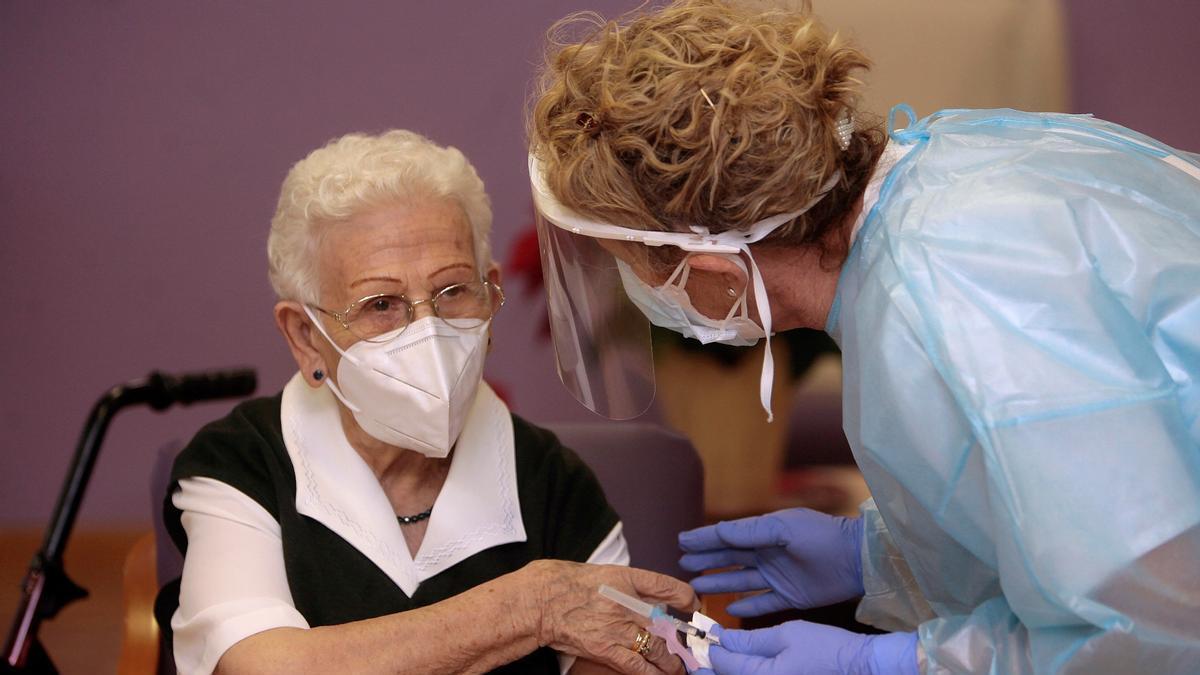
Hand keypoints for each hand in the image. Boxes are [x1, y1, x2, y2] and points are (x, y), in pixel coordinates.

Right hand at [524, 560, 696, 674]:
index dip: (687, 598)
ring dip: (672, 661)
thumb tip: (647, 597)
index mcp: (626, 577)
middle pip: (668, 623)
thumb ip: (627, 585)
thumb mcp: (602, 573)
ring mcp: (617, 627)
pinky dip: (653, 673)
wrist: (538, 600)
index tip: (692, 605)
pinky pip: (637, 667)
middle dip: (683, 638)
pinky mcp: (605, 649)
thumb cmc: (565, 583)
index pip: (668, 586)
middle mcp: (627, 602)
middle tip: (690, 646)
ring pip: (658, 649)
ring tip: (678, 666)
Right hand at [678, 508, 863, 615]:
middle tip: (682, 563)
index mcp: (765, 533)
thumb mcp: (783, 527)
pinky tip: (729, 608)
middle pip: (729, 559)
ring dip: (718, 582)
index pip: (728, 536)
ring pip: (740, 581)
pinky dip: (745, 605)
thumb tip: (719, 531)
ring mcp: (777, 577)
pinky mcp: (789, 597)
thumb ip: (751, 531)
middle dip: (705, 560)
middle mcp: (768, 554)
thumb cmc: (820, 537)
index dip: (704, 538)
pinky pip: (761, 603)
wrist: (855, 559)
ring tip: (696, 585)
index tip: (681, 540)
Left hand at [696, 622, 917, 674]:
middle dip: (707, 669)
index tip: (697, 634)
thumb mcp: (786, 635)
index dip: (708, 648)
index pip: (722, 665)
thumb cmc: (826, 647)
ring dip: (722, 674)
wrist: (860, 667)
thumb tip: (721, 638)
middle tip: (695, 655)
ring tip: (709, 664)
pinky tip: (738, 667)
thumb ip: (749, 639)